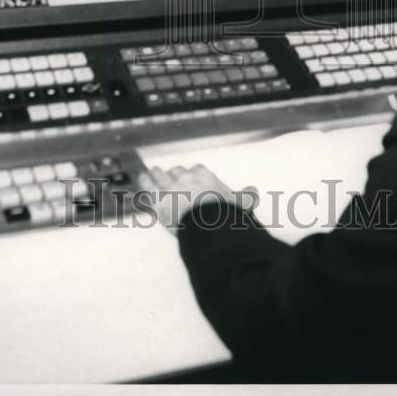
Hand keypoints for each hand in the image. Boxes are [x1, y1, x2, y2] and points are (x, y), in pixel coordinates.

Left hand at [138, 164, 256, 233]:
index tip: (192, 180)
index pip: (196, 170)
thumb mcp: (240, 203)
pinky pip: (147, 184)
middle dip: (174, 175)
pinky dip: (144, 180)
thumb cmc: (223, 214)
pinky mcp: (157, 198)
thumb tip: (253, 191)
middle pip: (177, 171)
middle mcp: (185, 177)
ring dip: (157, 173)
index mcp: (204, 175)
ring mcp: (170, 186)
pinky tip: (142, 178)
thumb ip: (246, 195)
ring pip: (160, 174)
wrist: (208, 225)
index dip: (192, 175)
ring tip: (154, 173)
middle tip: (172, 179)